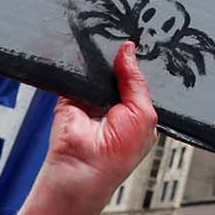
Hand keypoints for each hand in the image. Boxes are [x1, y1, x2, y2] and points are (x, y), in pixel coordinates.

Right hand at [40, 42, 155, 203]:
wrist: (83, 168)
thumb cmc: (117, 155)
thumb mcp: (143, 112)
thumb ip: (136, 80)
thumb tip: (128, 50)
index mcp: (136, 113)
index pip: (140, 81)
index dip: (140, 65)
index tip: (144, 46)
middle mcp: (114, 106)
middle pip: (119, 71)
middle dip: (123, 61)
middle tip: (126, 47)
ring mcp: (91, 100)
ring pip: (99, 70)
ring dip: (102, 63)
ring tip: (108, 57)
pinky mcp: (70, 95)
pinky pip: (77, 73)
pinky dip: (82, 65)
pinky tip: (89, 61)